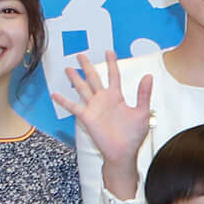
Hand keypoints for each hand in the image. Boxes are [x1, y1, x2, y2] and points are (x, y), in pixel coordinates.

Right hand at [64, 51, 154, 176]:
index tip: (109, 51)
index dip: (111, 63)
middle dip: (87, 66)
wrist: (123, 152)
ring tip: (68, 69)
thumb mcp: (142, 112)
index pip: (113, 75)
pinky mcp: (86, 117)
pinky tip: (55, 94)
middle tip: (80, 55)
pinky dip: (63, 101)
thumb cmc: (134, 135)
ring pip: (82, 88)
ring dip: (75, 79)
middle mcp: (104, 99)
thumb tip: (148, 76)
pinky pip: (73, 107)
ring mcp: (94, 107)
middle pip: (94, 78)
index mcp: (117, 97)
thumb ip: (144, 94)